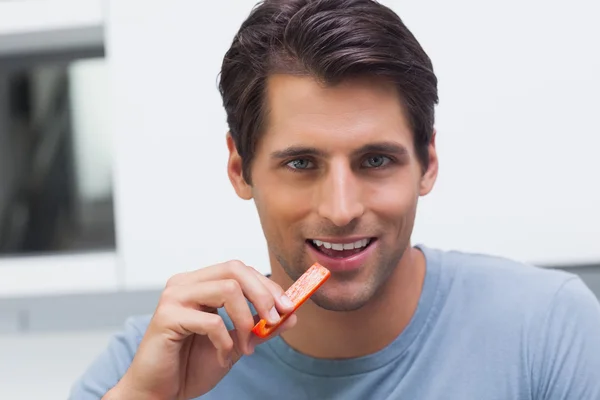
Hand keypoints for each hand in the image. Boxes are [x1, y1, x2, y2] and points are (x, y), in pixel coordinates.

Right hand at [104, 260, 296, 399]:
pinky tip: (222, 357)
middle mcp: (185, 283)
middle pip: (235, 270)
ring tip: (246, 347)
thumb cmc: (190, 364)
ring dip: (245, 321)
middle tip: (276, 320)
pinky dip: (225, 342)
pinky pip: (212, 321)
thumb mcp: (235, 343)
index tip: (289, 308)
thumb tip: (292, 315)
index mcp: (200, 283)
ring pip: (227, 289)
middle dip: (263, 295)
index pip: (240, 270)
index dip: (268, 286)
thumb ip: (259, 326)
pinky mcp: (167, 317)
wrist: (159, 392)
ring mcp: (174, 297)